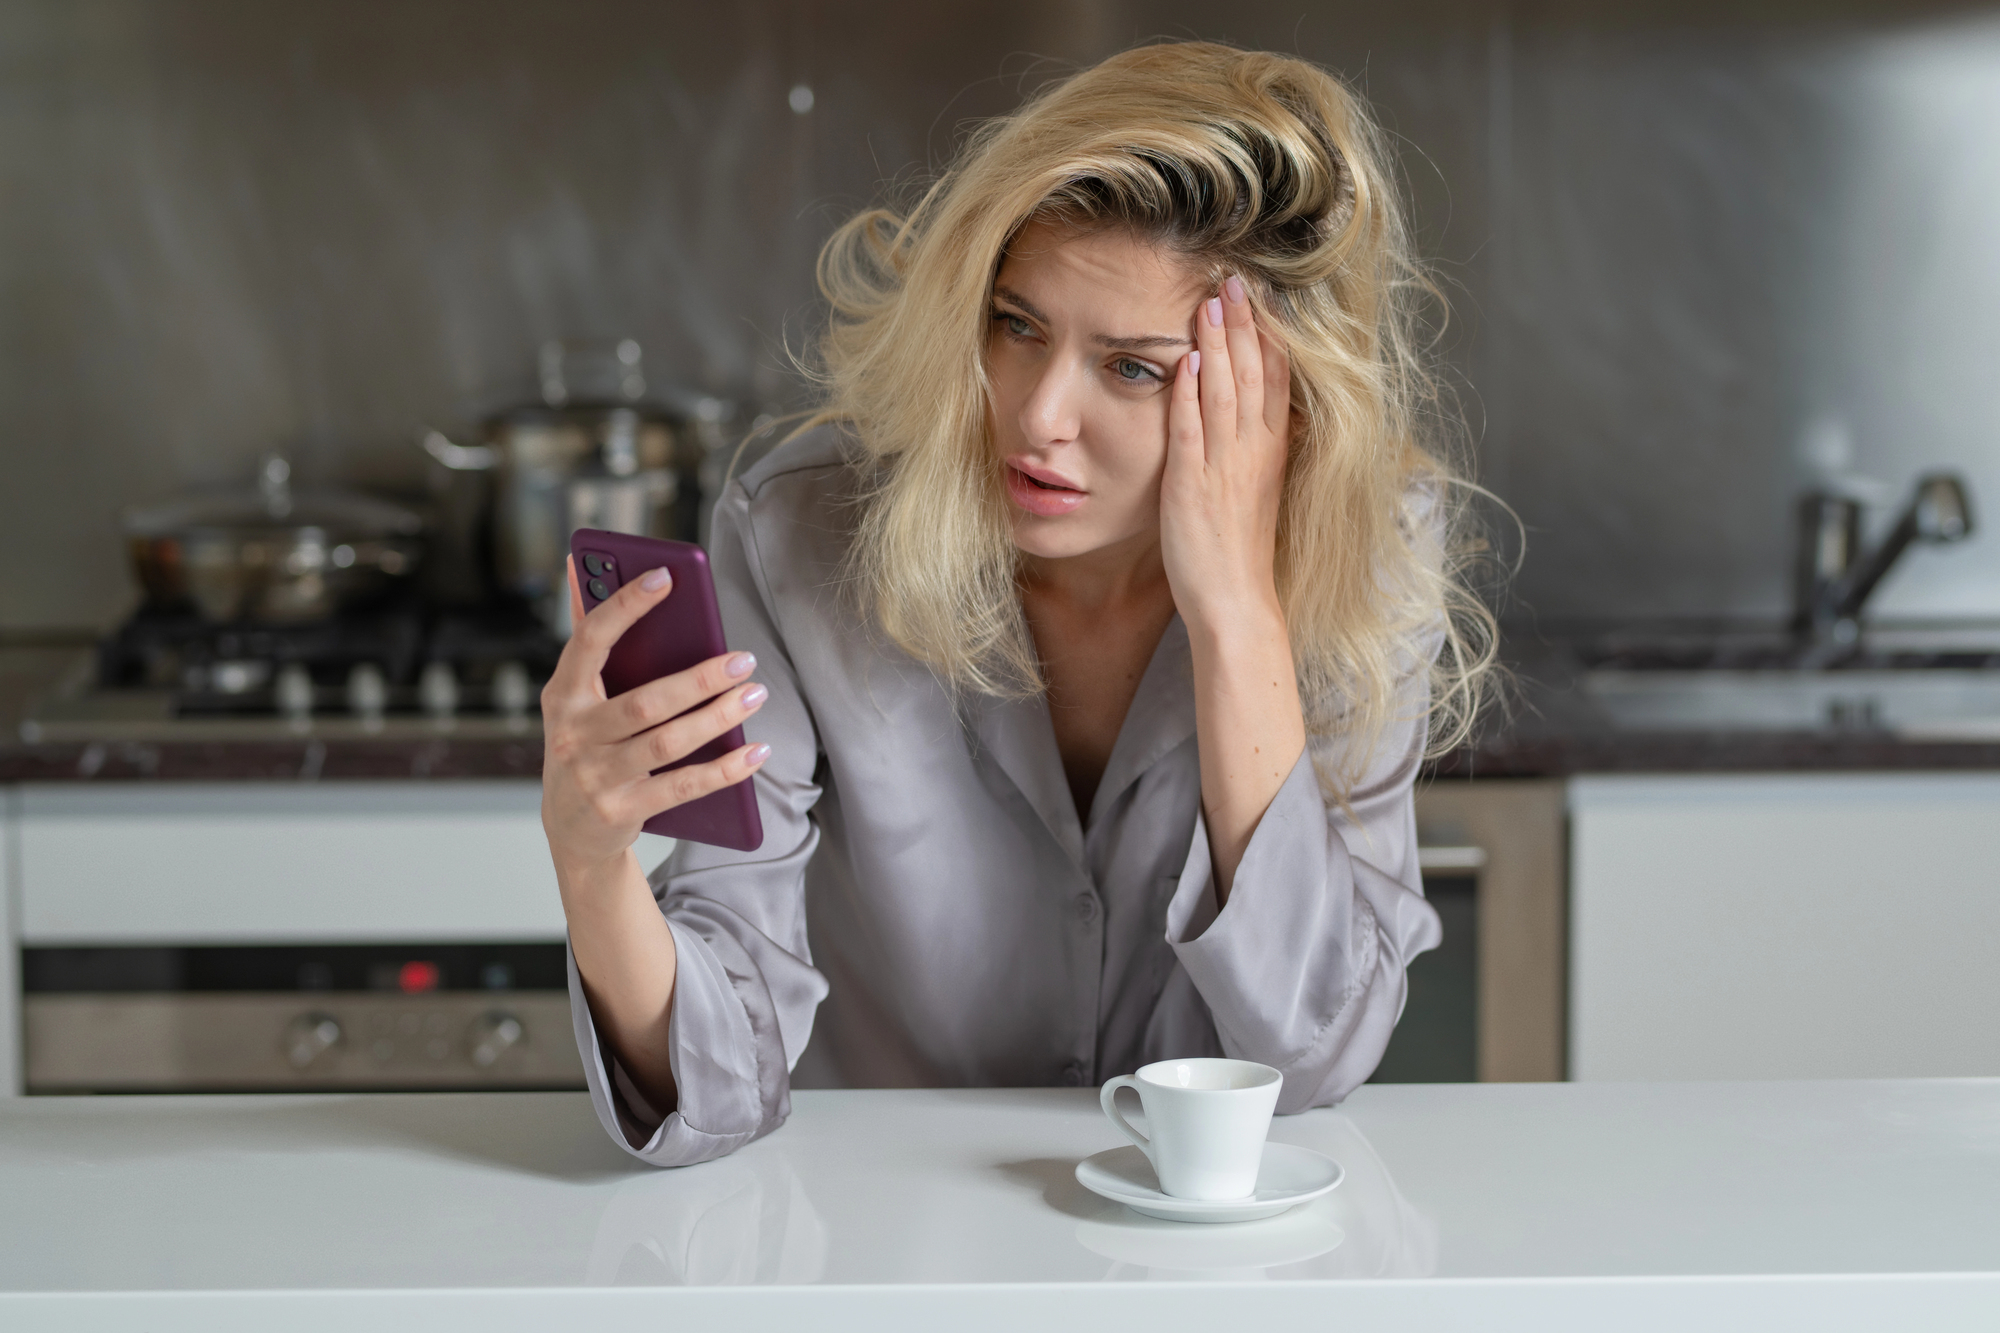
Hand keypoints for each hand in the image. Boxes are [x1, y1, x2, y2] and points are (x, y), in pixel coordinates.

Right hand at [539, 556, 770, 880]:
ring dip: (718, 718)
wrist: (572, 830)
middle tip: (745, 659)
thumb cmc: (587, 745)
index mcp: (562, 694)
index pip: (591, 640)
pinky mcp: (621, 812)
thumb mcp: (576, 698)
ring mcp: (595, 777)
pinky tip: (756, 751)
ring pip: (666, 743)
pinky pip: (681, 787)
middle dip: (699, 679)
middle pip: (644, 702)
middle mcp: (573, 735)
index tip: (666, 577)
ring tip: (756, 694)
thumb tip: (577, 564)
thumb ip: (588, 640)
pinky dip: (724, 770)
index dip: (625, 606)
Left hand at [1160, 274, 1291, 634]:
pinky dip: (1188, 394)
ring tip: (1208, 302)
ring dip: (1215, 344)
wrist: (1236, 604)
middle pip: (1253, 374)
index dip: (1269, 336)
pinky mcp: (1192, 485)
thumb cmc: (1240, 555)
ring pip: (1223, 392)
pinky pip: (1191, 430)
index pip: (1277, 380)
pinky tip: (1183, 361)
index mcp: (1274, 453)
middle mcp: (1254, 453)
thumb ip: (1258, 453)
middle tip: (1233, 279)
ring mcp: (1224, 468)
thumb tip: (1261, 419)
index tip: (1260, 297)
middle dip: (1243, 324)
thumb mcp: (1259, 493)